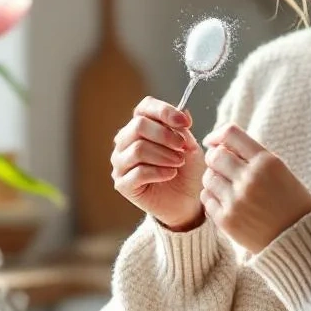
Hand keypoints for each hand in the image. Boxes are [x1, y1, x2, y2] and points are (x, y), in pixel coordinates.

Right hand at [111, 96, 205, 230]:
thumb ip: (183, 130)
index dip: (165, 112)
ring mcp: (121, 163)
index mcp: (140, 127)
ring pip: (138, 149)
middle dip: (166, 135)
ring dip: (164, 155)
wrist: (187, 203)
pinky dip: (159, 172)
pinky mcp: (122, 184)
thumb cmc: (187, 172)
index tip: (186, 123)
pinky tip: (170, 174)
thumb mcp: (189, 147)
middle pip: (139, 126)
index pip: (144, 107)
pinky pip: (138, 172)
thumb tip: (183, 111)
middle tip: (183, 148)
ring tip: (179, 162)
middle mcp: (125, 142)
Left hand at [201, 123, 310, 253]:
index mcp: (267, 162)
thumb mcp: (280, 171)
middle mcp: (250, 178)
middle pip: (214, 155)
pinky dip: (212, 198)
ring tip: (227, 187)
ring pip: (207, 177)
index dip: (217, 135)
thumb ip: (253, 156)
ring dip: (213, 179)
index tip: (214, 141)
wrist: (298, 239)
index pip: (231, 134)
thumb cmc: (291, 202)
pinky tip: (226, 202)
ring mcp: (237, 200)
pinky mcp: (227, 220)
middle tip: (221, 167)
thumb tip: (219, 144)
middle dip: (214, 158)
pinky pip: (206, 199)